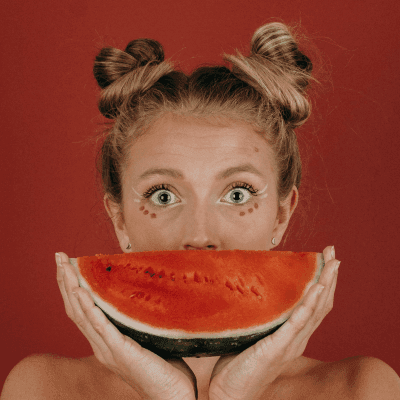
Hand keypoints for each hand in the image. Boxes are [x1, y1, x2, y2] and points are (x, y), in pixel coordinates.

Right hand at [56, 252, 197, 399]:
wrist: (172, 397)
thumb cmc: (163, 369)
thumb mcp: (146, 337)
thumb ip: (137, 321)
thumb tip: (142, 296)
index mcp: (106, 341)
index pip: (83, 310)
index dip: (73, 287)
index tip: (69, 264)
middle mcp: (101, 345)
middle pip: (76, 308)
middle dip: (65, 281)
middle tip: (58, 256)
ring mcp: (109, 349)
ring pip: (83, 315)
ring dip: (72, 288)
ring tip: (64, 267)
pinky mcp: (121, 352)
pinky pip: (101, 328)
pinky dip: (89, 309)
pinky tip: (81, 292)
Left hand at [208, 246, 338, 399]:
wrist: (231, 390)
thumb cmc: (241, 361)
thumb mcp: (256, 331)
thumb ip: (263, 315)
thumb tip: (254, 288)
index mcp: (294, 334)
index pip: (315, 304)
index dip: (323, 282)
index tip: (326, 259)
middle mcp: (298, 338)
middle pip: (321, 303)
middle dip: (329, 276)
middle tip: (333, 252)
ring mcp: (290, 343)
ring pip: (315, 310)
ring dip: (325, 284)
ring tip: (332, 264)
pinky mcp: (278, 347)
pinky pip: (298, 323)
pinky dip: (309, 305)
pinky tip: (317, 289)